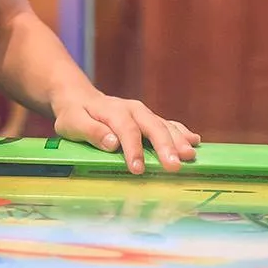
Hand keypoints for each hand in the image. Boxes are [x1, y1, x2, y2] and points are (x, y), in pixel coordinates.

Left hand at [51, 88, 200, 173]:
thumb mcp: (72, 122)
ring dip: (178, 140)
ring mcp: (143, 113)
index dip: (133, 150)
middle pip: (152, 126)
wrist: (78, 98)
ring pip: (164, 125)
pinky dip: (181, 132)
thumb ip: (91, 131)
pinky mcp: (149, 119)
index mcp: (113, 111)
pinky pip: (168, 124)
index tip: (138, 169)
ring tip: (190, 155)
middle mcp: (132, 109)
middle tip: (174, 165)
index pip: (126, 130)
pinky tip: (195, 141)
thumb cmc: (74, 114)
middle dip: (164, 146)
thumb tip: (112, 143)